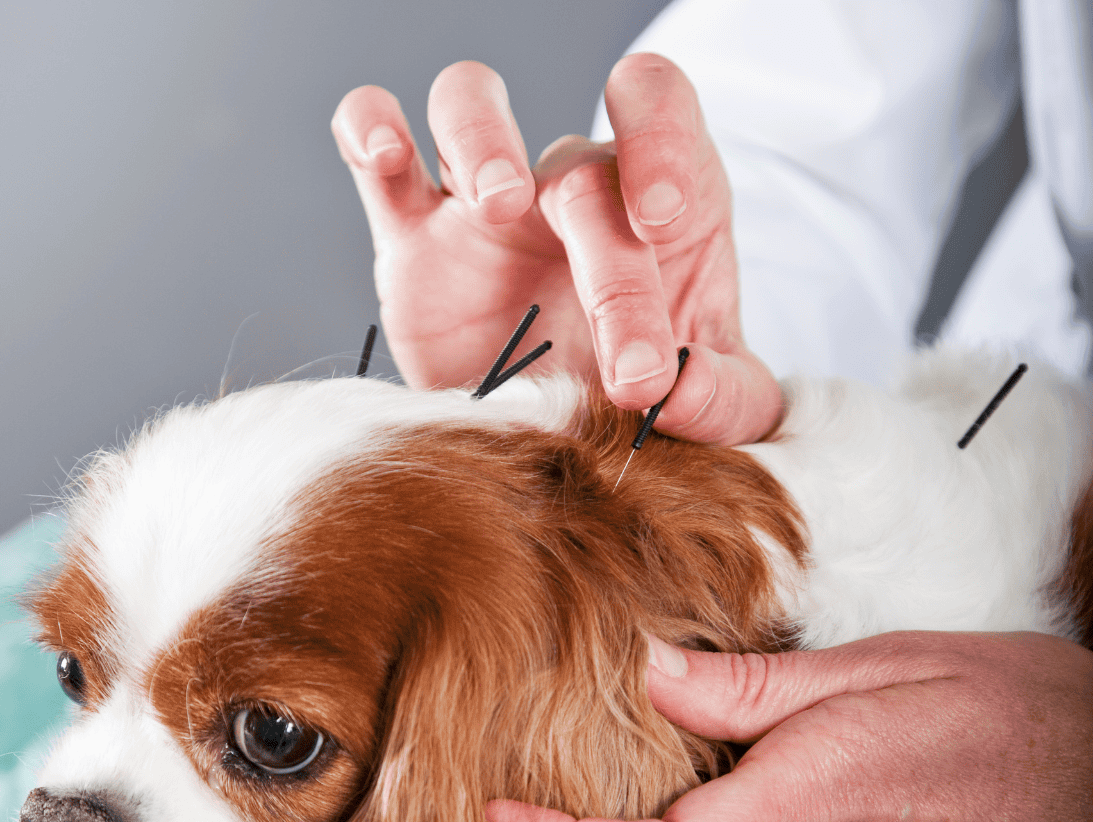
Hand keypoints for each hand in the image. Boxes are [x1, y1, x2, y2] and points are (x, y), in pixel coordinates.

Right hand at [332, 55, 781, 444]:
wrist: (547, 449)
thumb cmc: (630, 405)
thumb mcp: (710, 409)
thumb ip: (723, 398)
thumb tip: (685, 389)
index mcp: (651, 206)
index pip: (659, 109)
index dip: (662, 140)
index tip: (662, 219)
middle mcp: (568, 191)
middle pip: (578, 172)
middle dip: (612, 275)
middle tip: (630, 372)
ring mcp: (483, 205)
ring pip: (467, 102)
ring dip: (479, 135)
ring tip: (495, 205)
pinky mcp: (412, 238)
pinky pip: (373, 144)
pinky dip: (369, 127)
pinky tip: (383, 155)